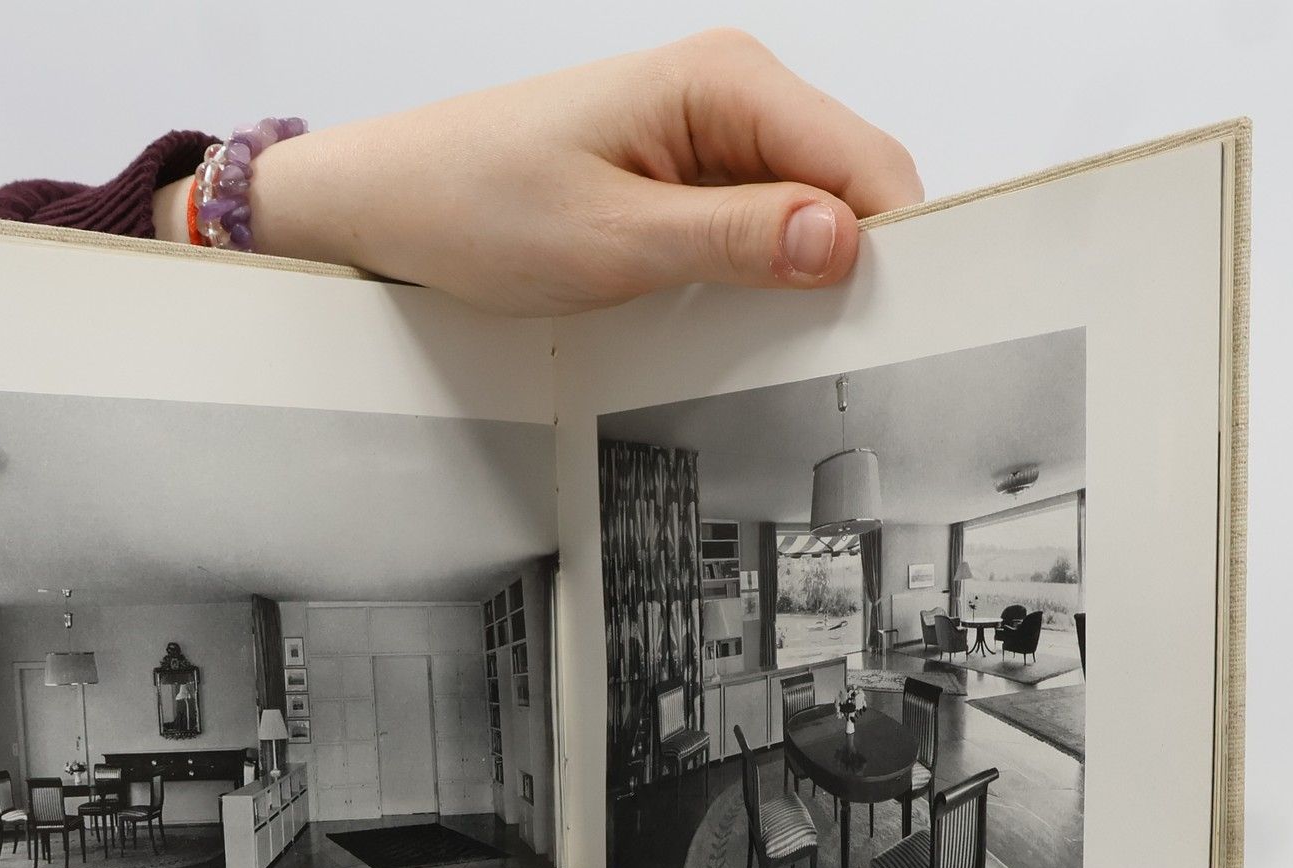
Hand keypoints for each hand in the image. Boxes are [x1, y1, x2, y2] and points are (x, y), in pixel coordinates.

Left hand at [167, 31, 920, 313]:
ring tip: (780, 346)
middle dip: (855, 269)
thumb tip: (844, 242)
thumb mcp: (611, 241)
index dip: (895, 247)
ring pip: (808, 213)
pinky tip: (736, 322)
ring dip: (804, 280)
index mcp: (725, 83)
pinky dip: (760, 277)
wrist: (388, 202)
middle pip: (849, 187)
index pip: (865, 163)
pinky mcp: (683, 177)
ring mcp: (708, 136)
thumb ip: (734, 241)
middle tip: (837, 360)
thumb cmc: (474, 203)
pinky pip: (757, 226)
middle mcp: (729, 94)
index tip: (904, 327)